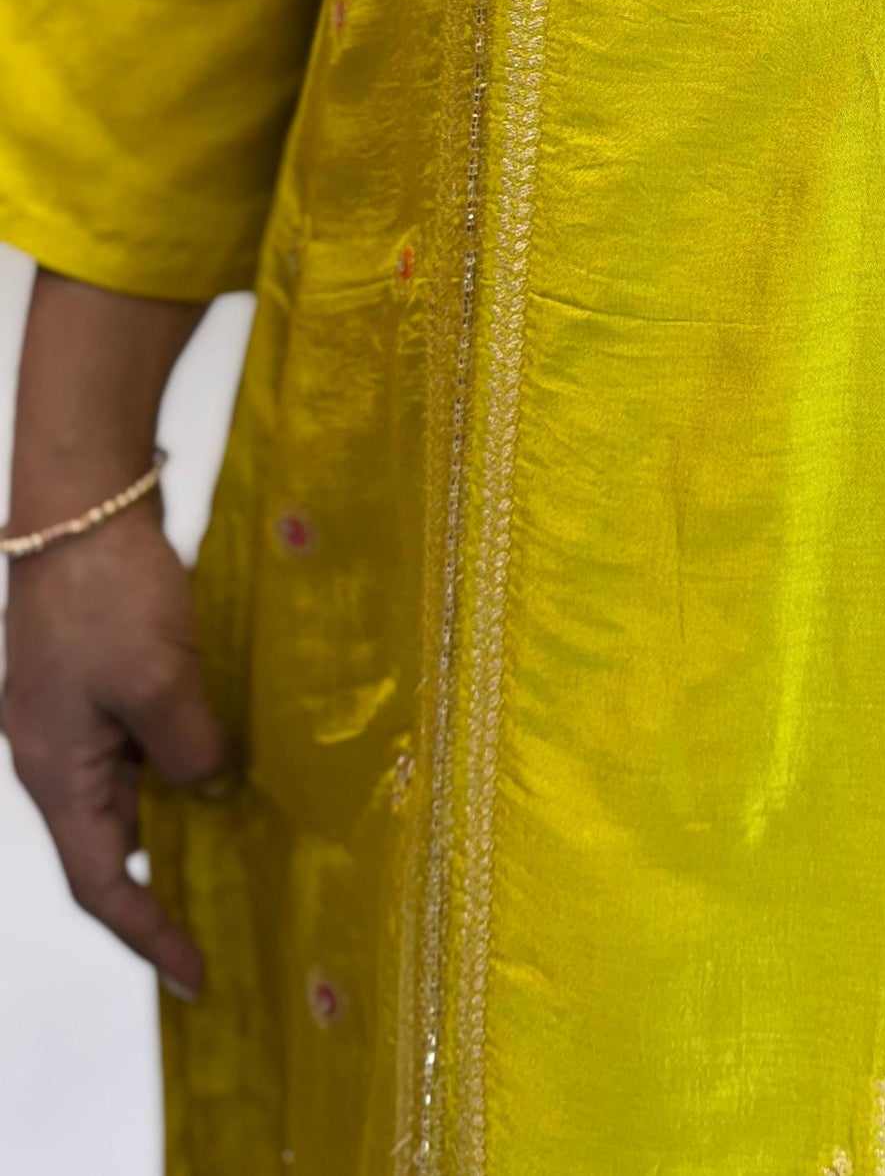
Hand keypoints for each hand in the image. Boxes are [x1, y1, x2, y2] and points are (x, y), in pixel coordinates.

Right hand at [2, 265, 218, 993]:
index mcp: (52, 771)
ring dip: (176, 807)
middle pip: (107, 834)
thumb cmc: (109, 595)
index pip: (99, 880)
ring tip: (242, 835)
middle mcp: (51, 749)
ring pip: (126, 780)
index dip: (148, 933)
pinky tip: (225, 749)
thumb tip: (209, 789)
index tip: (197, 973)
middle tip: (228, 911)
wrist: (80, 501)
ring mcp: (69, 708)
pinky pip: (134, 734)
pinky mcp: (94, 668)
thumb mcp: (162, 685)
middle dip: (163, 875)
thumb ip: (190, 751)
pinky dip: (176, 752)